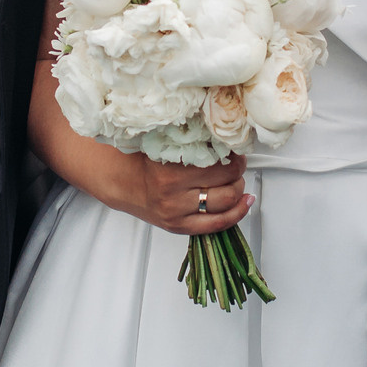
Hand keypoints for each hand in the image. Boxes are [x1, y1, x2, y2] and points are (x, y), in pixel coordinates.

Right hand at [125, 152, 250, 235]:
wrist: (121, 181)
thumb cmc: (143, 160)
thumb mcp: (165, 144)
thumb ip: (193, 142)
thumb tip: (226, 140)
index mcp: (171, 171)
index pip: (221, 164)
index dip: (234, 155)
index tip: (234, 149)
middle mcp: (175, 195)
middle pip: (228, 184)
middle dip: (238, 171)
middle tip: (236, 163)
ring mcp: (178, 214)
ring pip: (226, 204)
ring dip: (238, 190)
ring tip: (236, 180)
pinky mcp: (179, 227)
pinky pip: (217, 225)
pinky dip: (237, 213)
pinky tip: (245, 202)